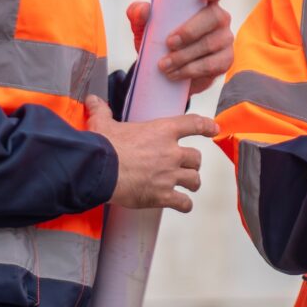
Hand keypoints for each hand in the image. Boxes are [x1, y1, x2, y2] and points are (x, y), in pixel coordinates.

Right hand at [85, 95, 217, 211]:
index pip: (193, 124)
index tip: (213, 129)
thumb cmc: (104, 147)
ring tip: (188, 186)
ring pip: (194, 180)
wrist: (100, 171)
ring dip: (192, 183)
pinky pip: (184, 202)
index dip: (206, 126)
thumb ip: (102, 111)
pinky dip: (185, 204)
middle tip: (188, 166)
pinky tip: (182, 205)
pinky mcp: (163, 196)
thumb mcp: (103, 124)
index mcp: (161, 131)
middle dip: (194, 163)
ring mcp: (169, 175)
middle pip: (196, 157)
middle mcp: (171, 153)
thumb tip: (92, 101)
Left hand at [125, 0, 234, 91]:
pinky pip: (212, 64)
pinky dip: (191, 70)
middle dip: (191, 31)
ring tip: (164, 64)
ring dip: (185, 55)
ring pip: (211, 43)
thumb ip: (139, 14)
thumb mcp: (144, 27)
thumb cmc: (158, 39)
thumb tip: (145, 10)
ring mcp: (225, 38)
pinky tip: (175, 73)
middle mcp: (219, 17)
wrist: (164, 70)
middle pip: (215, 17)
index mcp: (204, 1)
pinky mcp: (225, 60)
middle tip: (169, 43)